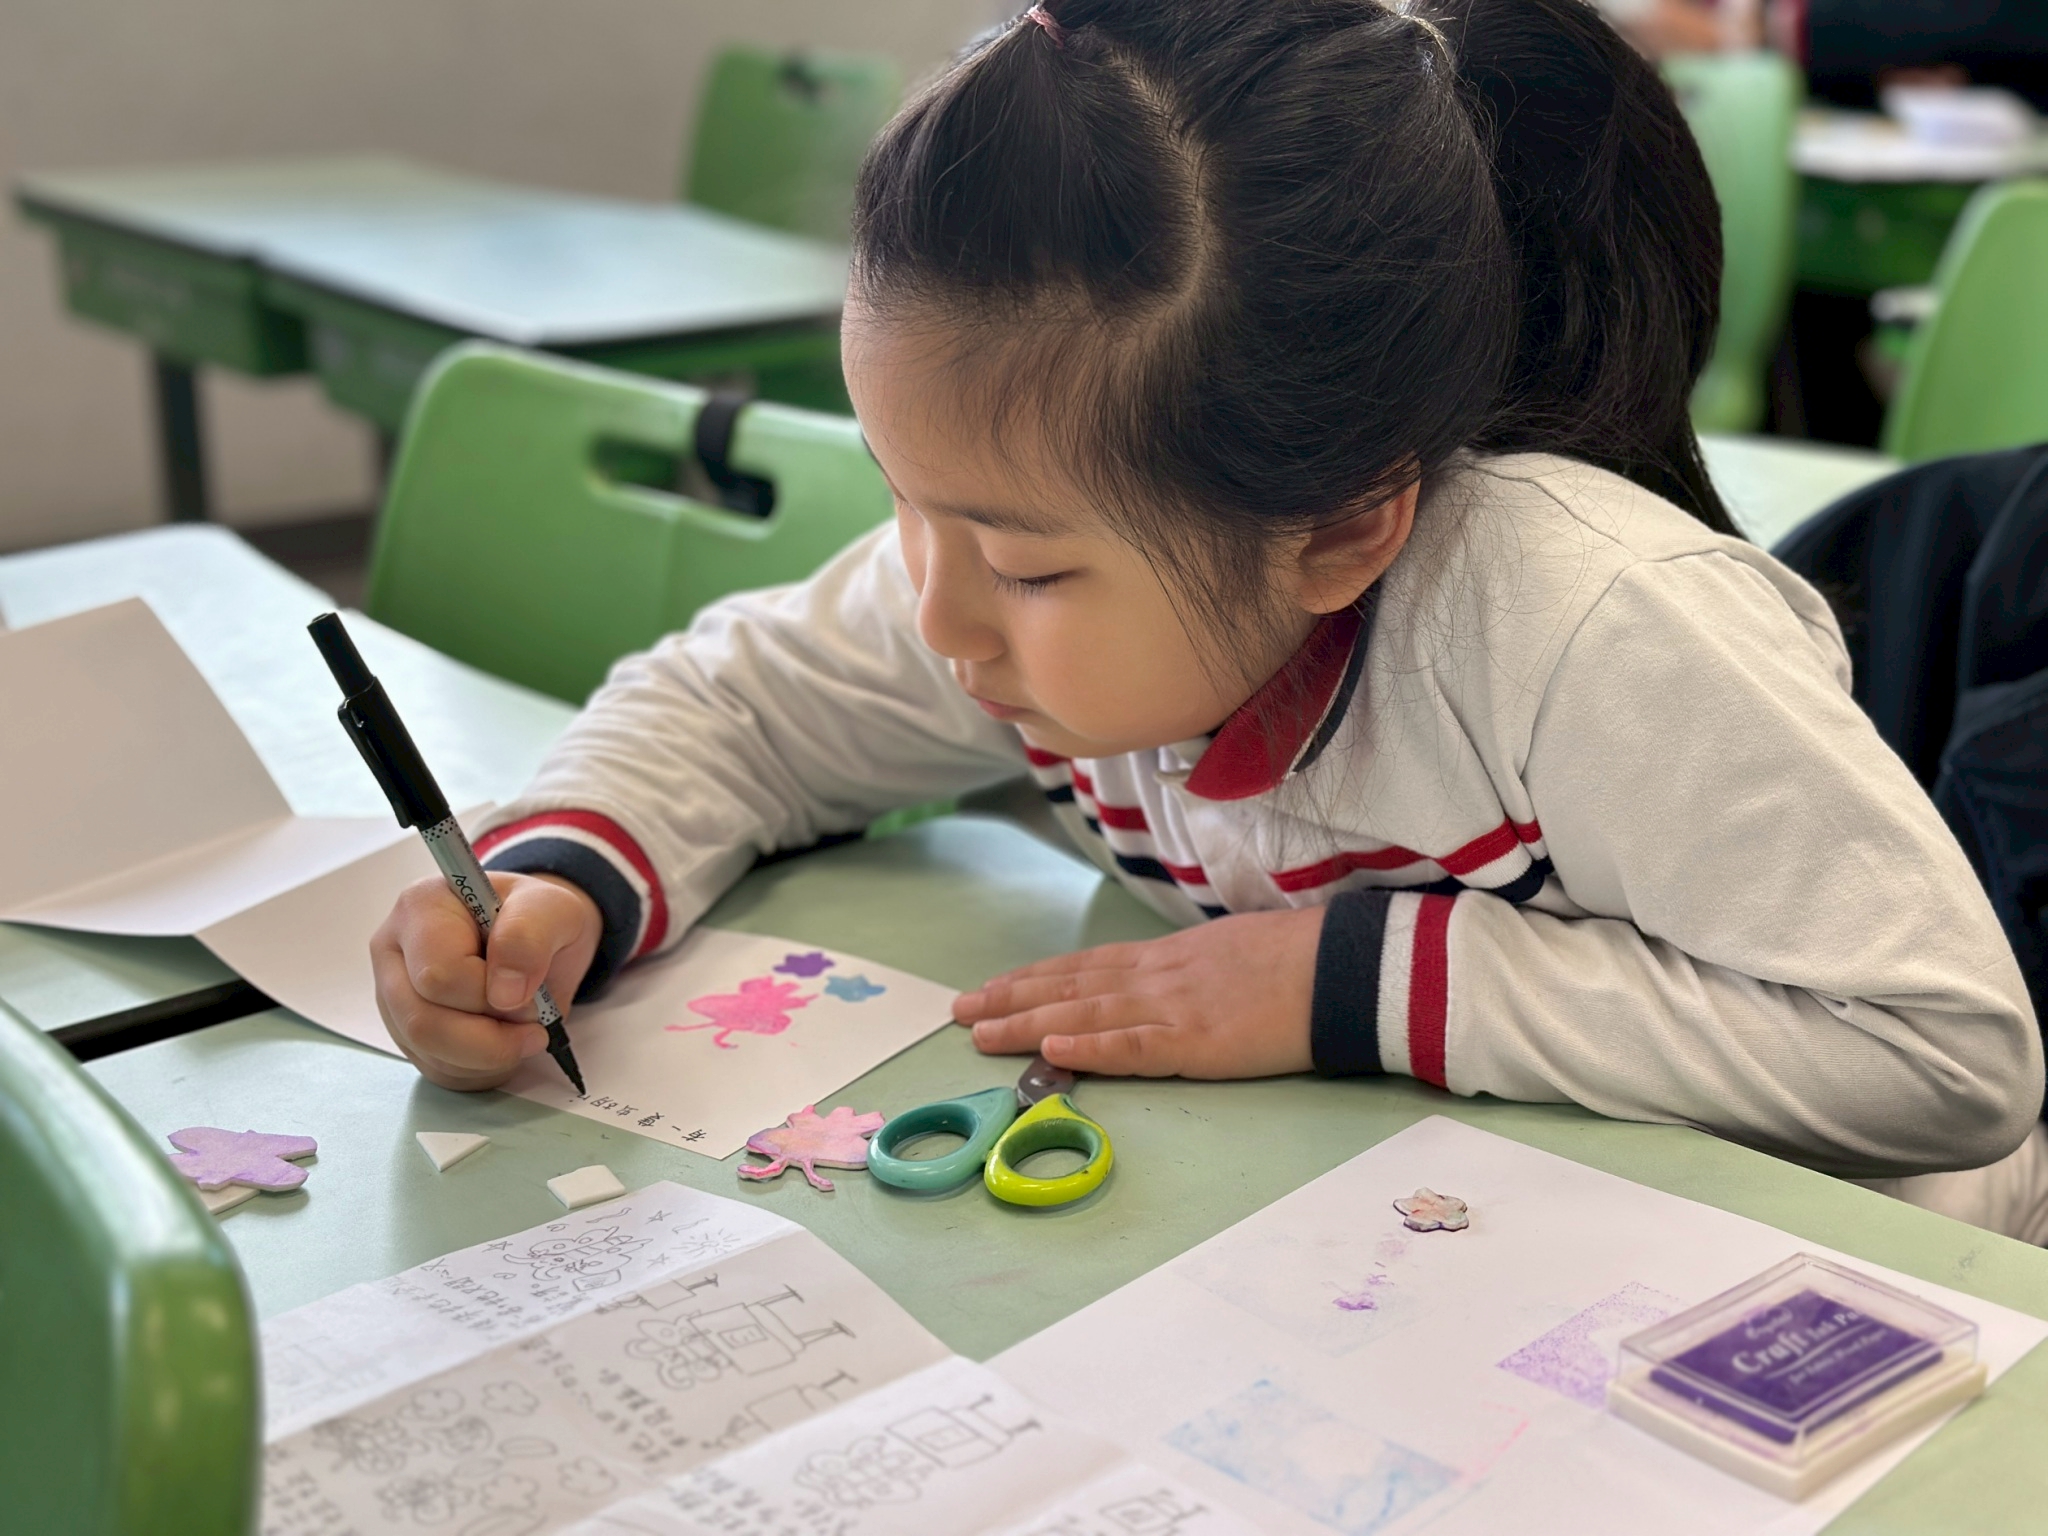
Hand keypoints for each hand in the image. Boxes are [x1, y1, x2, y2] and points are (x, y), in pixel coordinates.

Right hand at [371, 872, 602, 1090]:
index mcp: (420, 908)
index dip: (489, 996)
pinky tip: (505, 1043)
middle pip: (422, 1022)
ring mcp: (395, 996)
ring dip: (489, 1057)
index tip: (531, 993)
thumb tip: (505, 994)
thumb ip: (527, 937)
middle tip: (534, 1025)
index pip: (438, 975)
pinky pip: (438, 1071)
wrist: (538, 937)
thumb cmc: (538, 917)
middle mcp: (394, 953)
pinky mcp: (407, 1032)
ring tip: (524, 1031)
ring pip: (428, 1053)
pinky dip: (481, 1069)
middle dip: (490, 1037)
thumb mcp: (552, 908)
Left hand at [952, 907, 1324, 1077]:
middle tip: (960, 1011)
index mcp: (1168, 959)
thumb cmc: (1297, 960)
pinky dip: (1088, 1047)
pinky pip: (1132, 1046)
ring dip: (1026, 1023)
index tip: (994, 985)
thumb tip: (1170, 985)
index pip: (1086, 967)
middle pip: (1070, 988)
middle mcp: (1157, 977)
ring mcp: (1172, 1008)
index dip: (1035, 978)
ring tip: (979, 1031)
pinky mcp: (1196, 1041)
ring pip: (1084, 1014)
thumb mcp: (1231, 954)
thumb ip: (1191, 972)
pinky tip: (1052, 1048)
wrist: (1342, 966)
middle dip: (1011, 999)